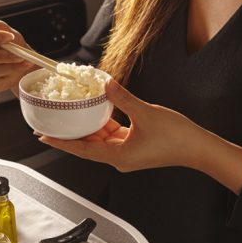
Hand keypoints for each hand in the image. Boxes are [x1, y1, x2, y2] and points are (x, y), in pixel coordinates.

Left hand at [38, 78, 208, 171]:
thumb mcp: (145, 112)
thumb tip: (106, 84)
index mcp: (118, 156)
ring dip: (88, 127)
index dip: (61, 142)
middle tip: (52, 122)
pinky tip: (99, 111)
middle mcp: (119, 158)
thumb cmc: (176, 138)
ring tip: (72, 114)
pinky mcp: (135, 147)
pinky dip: (104, 125)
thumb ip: (123, 98)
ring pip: (100, 140)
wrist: (198, 148)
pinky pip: (113, 136)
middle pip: (88, 145)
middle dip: (70, 133)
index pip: (81, 150)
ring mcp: (127, 154)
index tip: (43, 136)